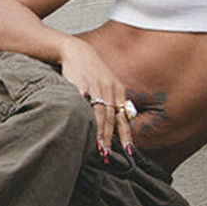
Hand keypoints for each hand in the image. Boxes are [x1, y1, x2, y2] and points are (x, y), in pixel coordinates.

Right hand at [57, 41, 134, 160]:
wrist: (77, 51)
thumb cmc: (93, 72)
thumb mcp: (109, 84)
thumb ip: (115, 103)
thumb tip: (123, 123)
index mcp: (118, 91)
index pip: (123, 117)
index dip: (126, 135)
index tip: (128, 150)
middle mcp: (109, 88)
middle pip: (110, 117)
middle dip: (109, 138)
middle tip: (107, 154)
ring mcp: (94, 85)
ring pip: (98, 111)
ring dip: (98, 130)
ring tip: (97, 145)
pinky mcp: (79, 81)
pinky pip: (83, 97)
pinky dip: (84, 108)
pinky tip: (83, 119)